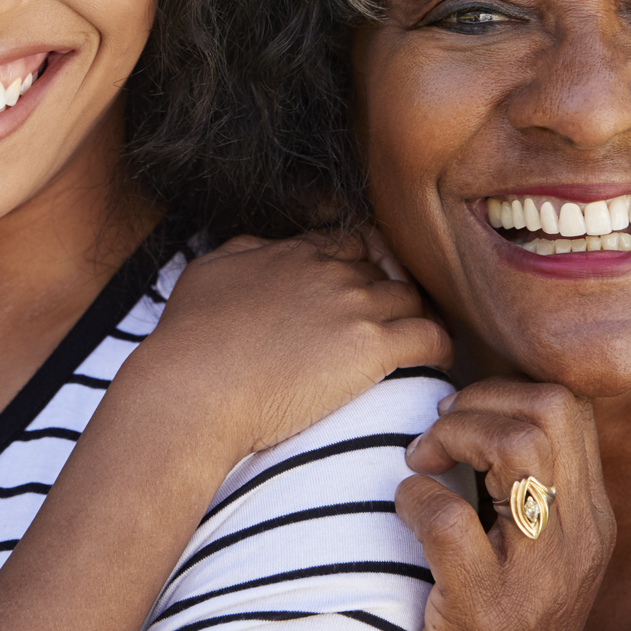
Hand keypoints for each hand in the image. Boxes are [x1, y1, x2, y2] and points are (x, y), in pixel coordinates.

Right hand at [128, 231, 451, 458]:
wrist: (193, 388)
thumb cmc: (189, 339)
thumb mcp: (207, 271)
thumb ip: (243, 251)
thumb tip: (262, 249)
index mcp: (294, 252)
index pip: (349, 243)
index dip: (363, 264)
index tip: (365, 287)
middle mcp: (329, 270)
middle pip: (384, 271)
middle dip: (391, 294)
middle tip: (393, 324)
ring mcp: (354, 306)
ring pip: (411, 300)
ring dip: (416, 319)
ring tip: (417, 345)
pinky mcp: (372, 348)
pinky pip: (431, 336)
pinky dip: (441, 346)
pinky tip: (437, 361)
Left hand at [396, 380, 614, 630]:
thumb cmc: (502, 630)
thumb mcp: (536, 554)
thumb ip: (525, 489)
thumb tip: (475, 409)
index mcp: (590, 521)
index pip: (571, 409)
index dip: (506, 391)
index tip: (460, 417)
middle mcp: (578, 540)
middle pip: (552, 411)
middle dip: (482, 400)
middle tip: (438, 432)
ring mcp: (537, 574)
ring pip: (517, 447)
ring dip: (453, 436)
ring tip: (422, 461)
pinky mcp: (486, 607)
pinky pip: (448, 517)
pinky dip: (413, 497)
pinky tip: (405, 511)